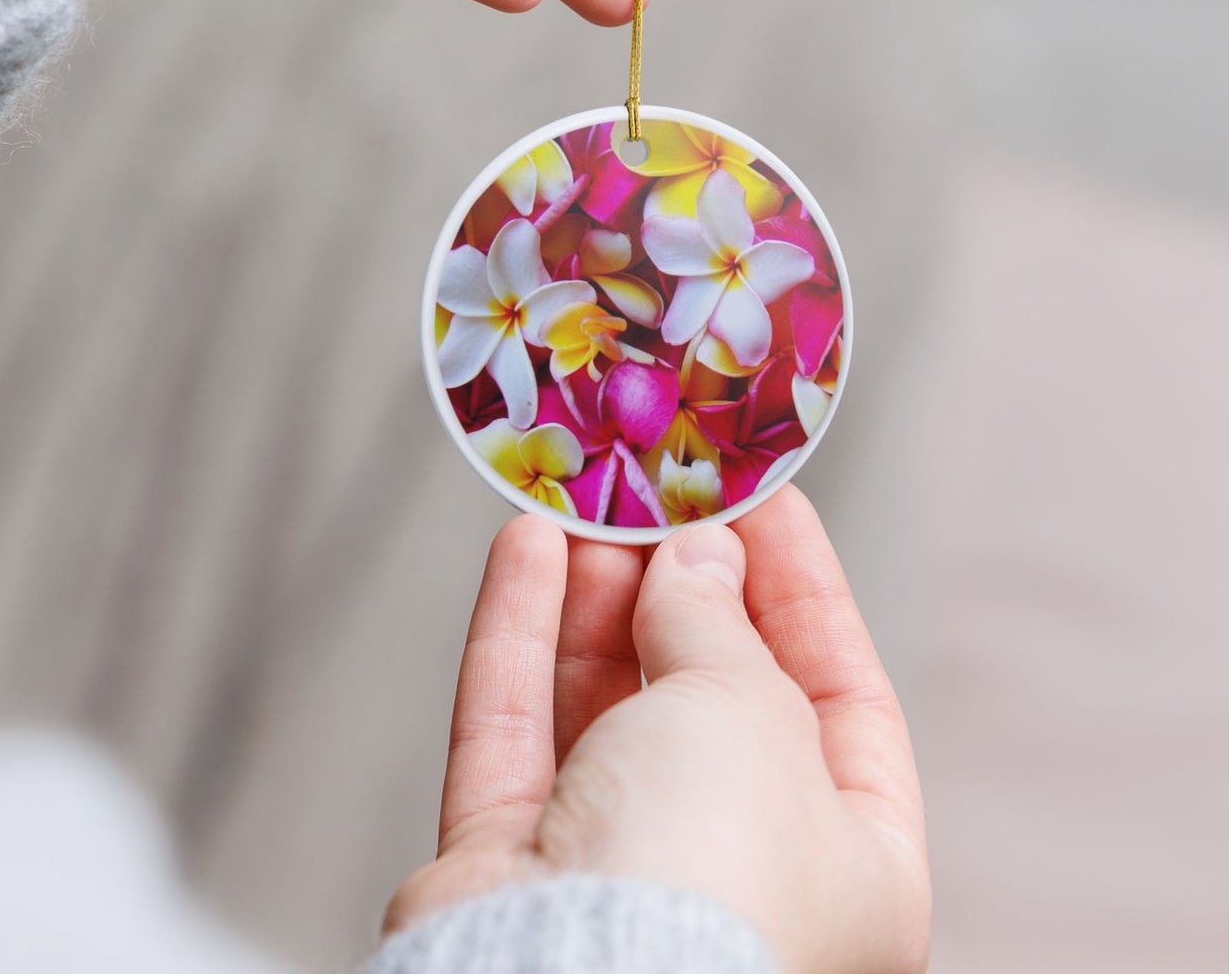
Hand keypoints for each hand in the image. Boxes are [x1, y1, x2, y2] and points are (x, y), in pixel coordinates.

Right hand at [387, 486, 929, 973]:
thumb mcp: (748, 707)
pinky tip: (523, 548)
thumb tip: (696, 556)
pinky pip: (518, 729)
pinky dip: (520, 635)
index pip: (843, 696)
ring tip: (584, 507)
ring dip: (595, 599)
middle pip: (711, 696)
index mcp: (855, 867)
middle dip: (680, 586)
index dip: (800, 589)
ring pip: (605, 706)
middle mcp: (739, 873)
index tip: (758, 498)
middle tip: (655, 494)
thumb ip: (718, 619)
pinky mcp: (512, 866)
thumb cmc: (707, 872)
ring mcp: (618, 874)